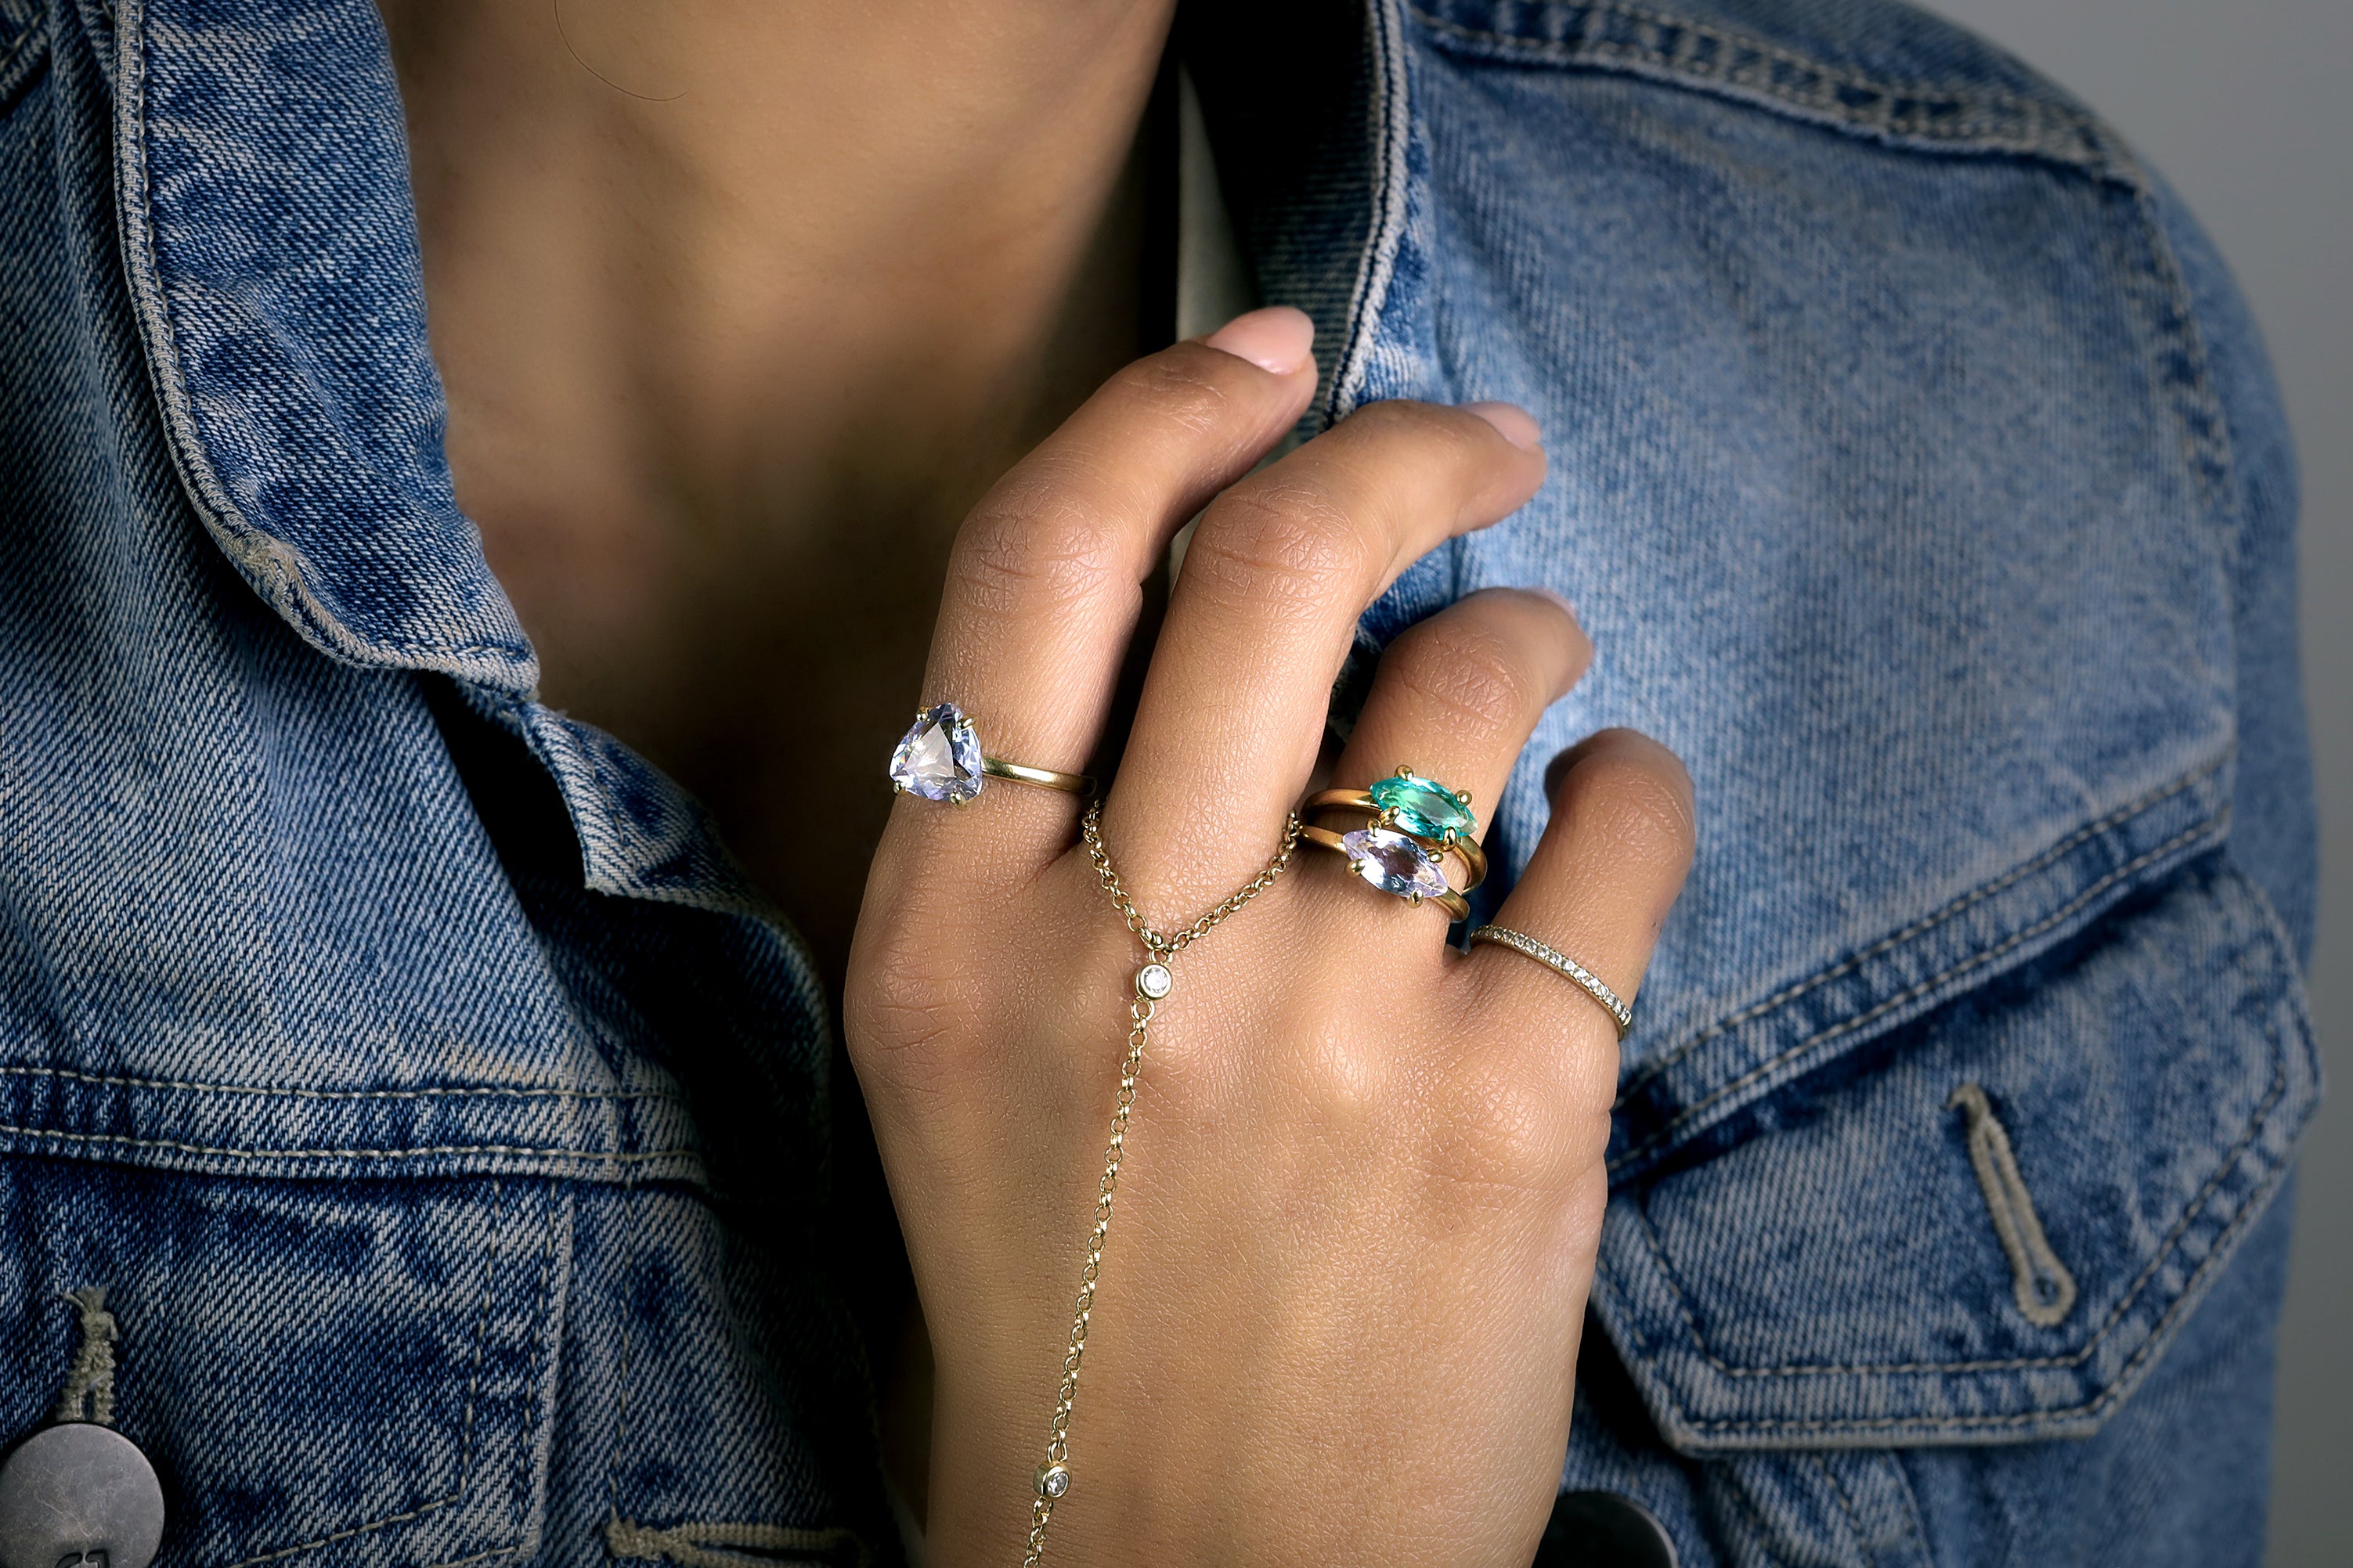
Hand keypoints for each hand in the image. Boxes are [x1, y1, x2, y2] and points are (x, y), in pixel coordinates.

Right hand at [845, 307, 1694, 1566]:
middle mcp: (1121, 957)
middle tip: (1479, 439)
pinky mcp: (1508, 1117)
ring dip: (1527, 628)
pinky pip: (1618, 836)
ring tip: (1539, 676)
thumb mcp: (956, 1065)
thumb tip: (1213, 599)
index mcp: (948, 934)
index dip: (1167, 408)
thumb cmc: (1075, 1309)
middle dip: (1405, 442)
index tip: (1273, 348)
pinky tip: (1600, 821)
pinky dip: (1633, 790)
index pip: (1036, 563)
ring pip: (1468, 674)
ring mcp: (1323, 1030)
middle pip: (1274, 558)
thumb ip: (1035, 844)